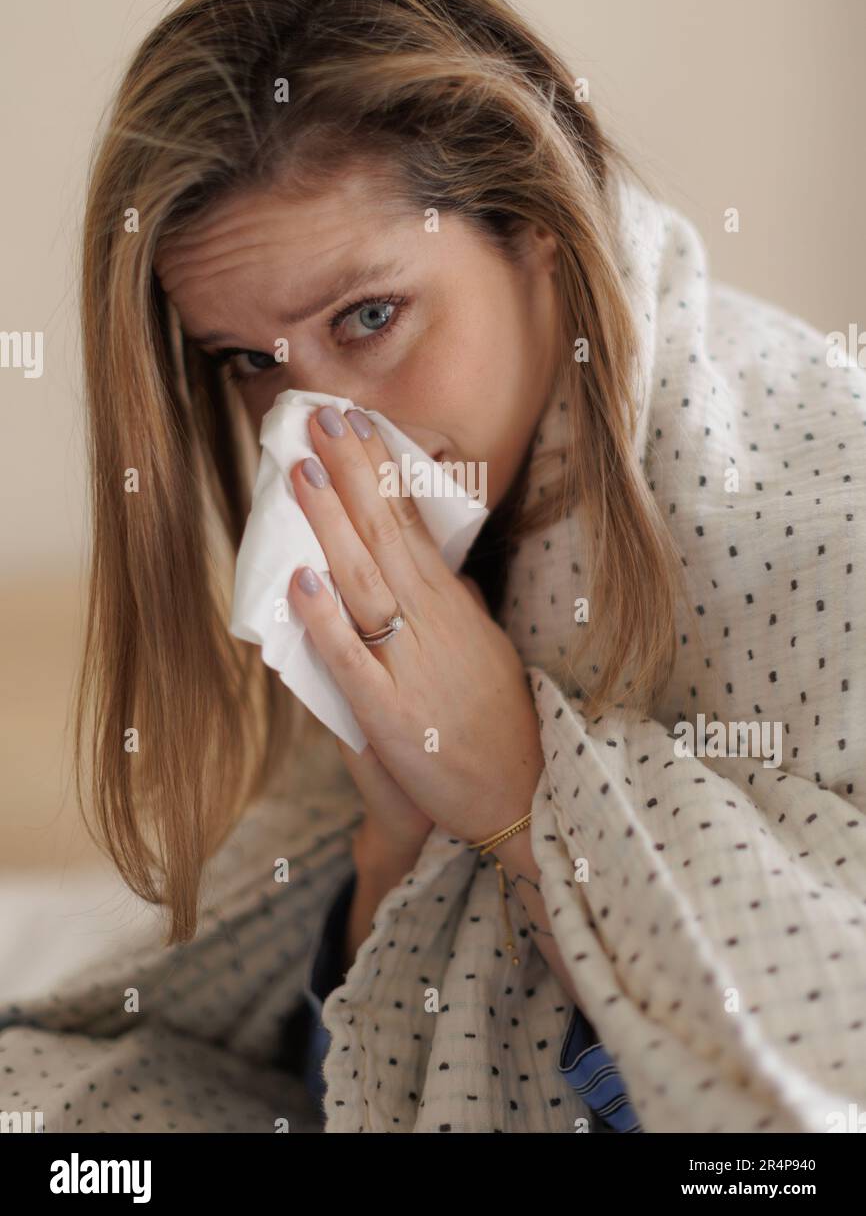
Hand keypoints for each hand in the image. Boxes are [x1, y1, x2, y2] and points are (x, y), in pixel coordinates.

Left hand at [287, 406, 544, 845]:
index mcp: (453, 606)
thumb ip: (461, 609)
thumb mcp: (485, 651)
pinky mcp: (393, 714)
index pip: (411, 524)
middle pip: (386, 535)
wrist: (521, 798)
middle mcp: (435, 625)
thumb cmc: (497, 723)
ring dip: (334, 523)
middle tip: (322, 417)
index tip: (355, 424)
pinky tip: (302, 580)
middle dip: (353, 473)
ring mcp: (414, 666)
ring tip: (305, 471)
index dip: (379, 472)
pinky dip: (327, 619)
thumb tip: (447, 571)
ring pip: (366, 581)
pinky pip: (353, 660)